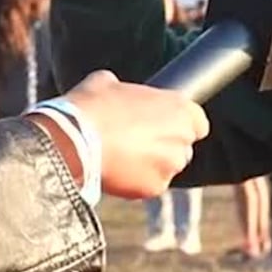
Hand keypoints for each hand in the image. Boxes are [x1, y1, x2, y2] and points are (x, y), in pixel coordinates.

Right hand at [67, 69, 209, 198]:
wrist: (74, 141)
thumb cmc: (92, 106)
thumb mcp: (108, 83)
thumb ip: (125, 90)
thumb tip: (115, 90)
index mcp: (179, 107)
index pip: (198, 121)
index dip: (179, 123)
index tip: (161, 125)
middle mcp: (182, 137)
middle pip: (183, 146)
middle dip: (165, 145)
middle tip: (137, 142)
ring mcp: (170, 165)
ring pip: (167, 167)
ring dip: (152, 164)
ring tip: (123, 158)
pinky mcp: (155, 187)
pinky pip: (150, 185)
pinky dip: (138, 182)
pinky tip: (117, 172)